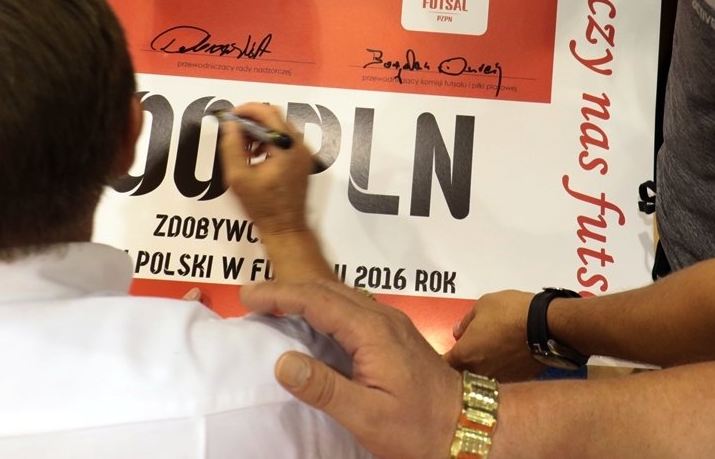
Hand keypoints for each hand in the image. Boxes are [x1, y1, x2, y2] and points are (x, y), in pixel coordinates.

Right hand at [217, 102, 311, 237]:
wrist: (285, 227)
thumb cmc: (263, 207)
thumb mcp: (239, 177)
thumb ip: (232, 147)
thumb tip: (230, 125)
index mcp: (286, 146)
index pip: (268, 113)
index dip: (246, 110)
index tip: (231, 116)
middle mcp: (300, 146)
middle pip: (275, 117)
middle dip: (252, 120)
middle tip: (234, 131)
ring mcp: (304, 153)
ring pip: (280, 127)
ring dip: (260, 131)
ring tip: (243, 147)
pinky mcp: (304, 160)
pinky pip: (286, 139)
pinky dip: (269, 140)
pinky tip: (255, 155)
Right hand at [242, 280, 462, 458]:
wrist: (466, 425)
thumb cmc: (418, 426)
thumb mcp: (367, 415)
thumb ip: (324, 388)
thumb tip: (283, 361)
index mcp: (372, 331)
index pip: (316, 300)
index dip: (279, 294)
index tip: (247, 296)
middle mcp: (382, 318)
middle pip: (326, 289)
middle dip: (286, 289)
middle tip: (252, 299)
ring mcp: (390, 323)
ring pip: (340, 295)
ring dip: (304, 295)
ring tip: (274, 305)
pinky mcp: (394, 334)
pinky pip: (351, 308)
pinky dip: (323, 306)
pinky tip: (312, 321)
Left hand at [445, 289, 546, 381]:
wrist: (545, 326)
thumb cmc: (509, 311)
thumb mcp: (483, 305)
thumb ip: (466, 322)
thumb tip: (457, 332)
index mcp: (465, 355)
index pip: (443, 366)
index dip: (439, 361)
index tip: (441, 357)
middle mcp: (479, 373)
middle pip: (461, 376)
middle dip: (459, 369)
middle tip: (464, 357)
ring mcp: (499, 380)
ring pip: (483, 380)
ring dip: (481, 372)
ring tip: (488, 358)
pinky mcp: (517, 381)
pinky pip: (503, 379)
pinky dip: (500, 372)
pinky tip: (506, 361)